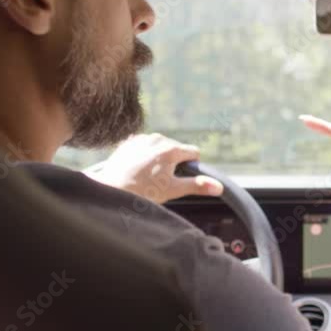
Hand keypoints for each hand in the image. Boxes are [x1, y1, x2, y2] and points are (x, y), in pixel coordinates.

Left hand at [84, 133, 223, 203]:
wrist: (110, 189)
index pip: (193, 152)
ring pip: (160, 147)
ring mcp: (141, 139)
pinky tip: (136, 169)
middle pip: (177, 149)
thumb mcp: (173, 190)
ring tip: (146, 175)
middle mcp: (157, 139)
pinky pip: (144, 146)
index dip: (190, 166)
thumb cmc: (142, 192)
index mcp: (171, 149)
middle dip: (173, 162)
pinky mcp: (128, 142)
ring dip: (159, 158)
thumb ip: (197, 186)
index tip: (179, 177)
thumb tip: (219, 187)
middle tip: (160, 180)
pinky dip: (144, 156)